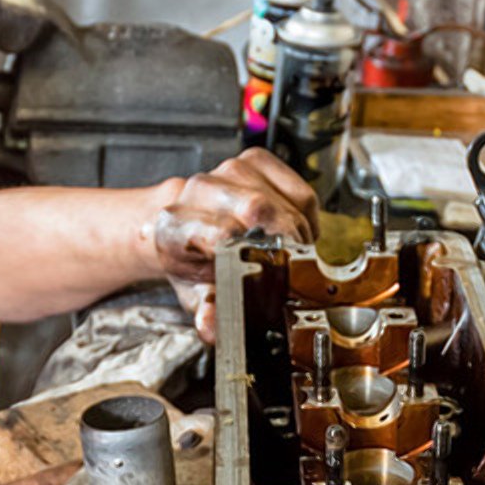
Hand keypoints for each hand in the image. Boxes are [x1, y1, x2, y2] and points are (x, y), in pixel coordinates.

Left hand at [146, 149, 319, 342]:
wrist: (183, 224)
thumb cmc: (191, 260)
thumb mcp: (193, 293)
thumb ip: (205, 311)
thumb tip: (211, 324)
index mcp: (178, 225)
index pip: (221, 233)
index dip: (253, 256)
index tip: (272, 275)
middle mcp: (200, 190)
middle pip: (258, 210)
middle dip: (286, 243)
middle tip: (293, 268)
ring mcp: (229, 171)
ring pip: (285, 201)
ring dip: (299, 232)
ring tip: (290, 251)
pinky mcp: (255, 161)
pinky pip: (299, 191)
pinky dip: (307, 216)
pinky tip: (294, 230)